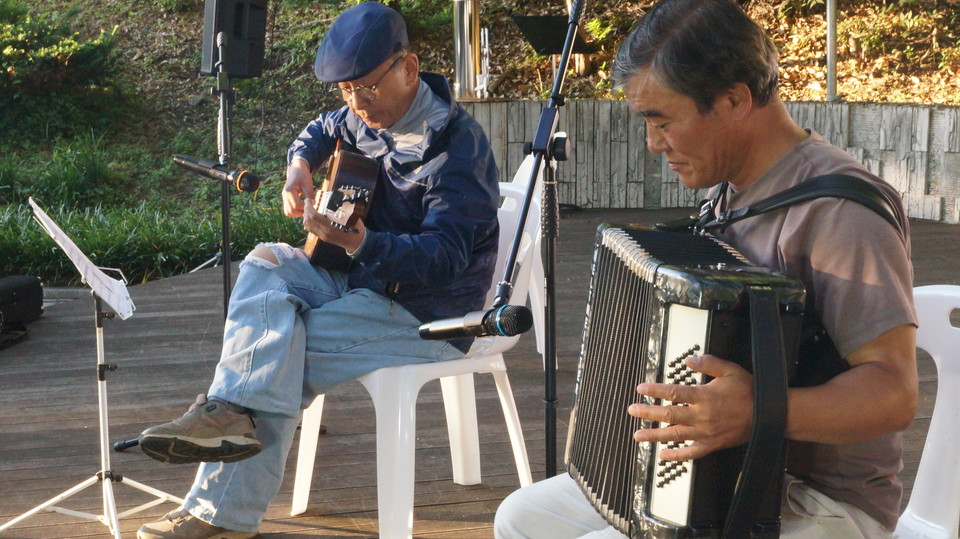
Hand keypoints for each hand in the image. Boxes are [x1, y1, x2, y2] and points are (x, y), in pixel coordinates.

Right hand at [282, 160, 314, 216]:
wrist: (296, 169)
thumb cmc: (303, 175)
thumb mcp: (308, 184)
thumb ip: (310, 195)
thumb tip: (313, 206)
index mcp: (289, 190)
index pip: (296, 205)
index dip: (305, 208)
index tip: (312, 205)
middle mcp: (284, 195)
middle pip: (291, 211)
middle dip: (301, 212)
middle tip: (309, 210)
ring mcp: (284, 197)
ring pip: (288, 212)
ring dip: (297, 214)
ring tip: (306, 210)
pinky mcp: (285, 199)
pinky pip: (288, 209)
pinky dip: (295, 212)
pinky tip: (302, 208)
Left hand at [303, 192, 365, 252]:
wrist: (357, 242)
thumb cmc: (356, 228)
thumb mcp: (351, 216)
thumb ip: (342, 206)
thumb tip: (338, 193)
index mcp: (331, 226)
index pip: (314, 216)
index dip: (309, 207)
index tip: (309, 200)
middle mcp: (324, 232)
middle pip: (308, 220)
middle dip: (306, 210)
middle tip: (309, 202)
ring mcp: (322, 236)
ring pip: (307, 226)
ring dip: (306, 216)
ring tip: (309, 209)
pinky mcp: (322, 238)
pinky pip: (310, 230)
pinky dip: (308, 222)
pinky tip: (310, 217)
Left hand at [628, 354, 753, 460]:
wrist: (768, 415)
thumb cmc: (749, 392)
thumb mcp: (730, 370)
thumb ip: (708, 363)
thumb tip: (689, 360)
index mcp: (705, 397)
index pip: (674, 393)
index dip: (655, 391)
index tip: (641, 389)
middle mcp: (703, 416)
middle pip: (669, 415)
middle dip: (648, 413)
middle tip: (632, 410)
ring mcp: (706, 433)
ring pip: (675, 435)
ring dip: (655, 436)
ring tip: (638, 435)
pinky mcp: (712, 444)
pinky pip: (691, 453)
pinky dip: (676, 456)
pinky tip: (663, 455)